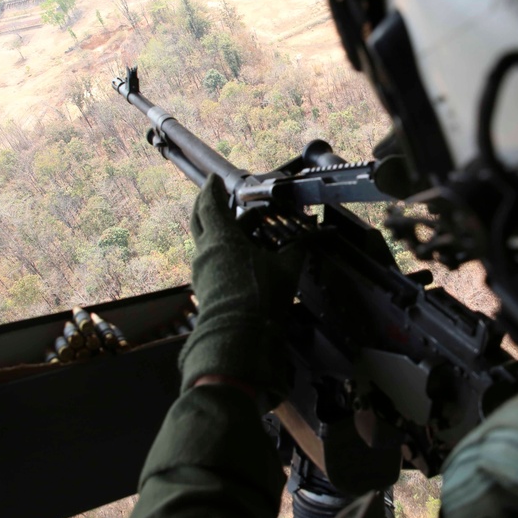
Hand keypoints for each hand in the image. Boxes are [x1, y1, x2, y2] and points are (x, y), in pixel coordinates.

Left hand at [178, 174, 301, 411]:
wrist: (238, 338)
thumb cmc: (260, 298)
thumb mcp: (286, 269)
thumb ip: (299, 248)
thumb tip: (317, 233)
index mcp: (221, 239)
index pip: (211, 203)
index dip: (213, 188)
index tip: (215, 179)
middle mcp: (206, 251)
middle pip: (199, 218)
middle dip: (208, 204)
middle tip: (218, 195)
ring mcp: (202, 270)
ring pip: (206, 240)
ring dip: (218, 229)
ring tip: (239, 227)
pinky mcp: (205, 286)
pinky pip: (211, 258)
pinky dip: (221, 248)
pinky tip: (238, 254)